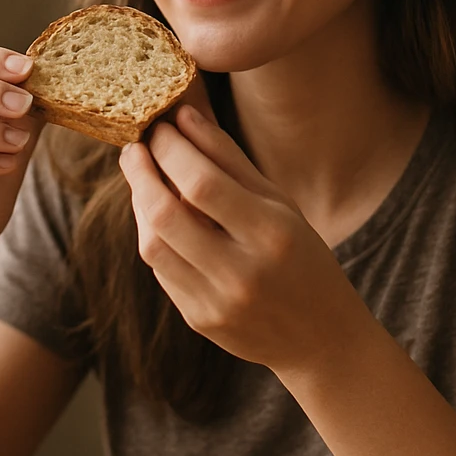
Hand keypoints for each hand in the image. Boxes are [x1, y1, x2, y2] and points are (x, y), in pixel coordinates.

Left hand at [117, 104, 362, 372]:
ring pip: (152, 245)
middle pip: (166, 214)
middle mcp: (242, 272)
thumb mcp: (281, 203)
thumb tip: (183, 116)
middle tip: (134, 148)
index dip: (171, 150)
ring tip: (143, 179)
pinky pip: (159, 270)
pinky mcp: (198, 320)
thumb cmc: (304, 257)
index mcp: (272, 234)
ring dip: (139, 205)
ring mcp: (216, 302)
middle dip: (141, 173)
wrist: (320, 339)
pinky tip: (159, 217)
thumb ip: (230, 158)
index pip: (203, 183)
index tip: (158, 127)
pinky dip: (153, 236)